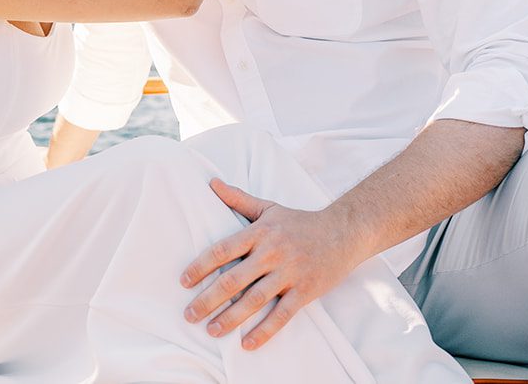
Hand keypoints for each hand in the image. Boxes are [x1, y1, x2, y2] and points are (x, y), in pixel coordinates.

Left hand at [180, 179, 369, 349]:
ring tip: (211, 331)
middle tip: (189, 315)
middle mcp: (271, 253)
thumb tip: (211, 183)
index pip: (222, 250)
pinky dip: (264, 330)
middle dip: (208, 299)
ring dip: (230, 318)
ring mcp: (289, 273)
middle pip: (233, 280)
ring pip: (254, 300)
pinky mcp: (305, 291)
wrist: (344, 232)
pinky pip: (282, 315)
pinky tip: (247, 344)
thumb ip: (238, 199)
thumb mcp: (269, 207)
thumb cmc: (300, 221)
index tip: (184, 281)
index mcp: (259, 233)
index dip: (201, 266)